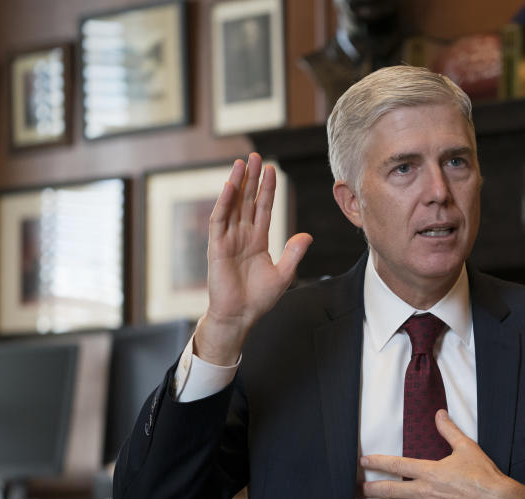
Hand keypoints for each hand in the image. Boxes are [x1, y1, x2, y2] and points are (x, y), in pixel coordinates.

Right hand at [194, 153, 312, 364]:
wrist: (240, 316)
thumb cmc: (259, 299)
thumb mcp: (284, 274)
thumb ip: (294, 253)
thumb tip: (307, 235)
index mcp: (257, 241)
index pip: (263, 208)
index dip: (268, 190)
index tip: (272, 170)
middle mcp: (242, 236)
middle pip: (248, 201)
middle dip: (252, 179)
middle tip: (256, 156)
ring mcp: (228, 240)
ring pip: (233, 205)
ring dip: (237, 184)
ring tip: (242, 163)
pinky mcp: (216, 247)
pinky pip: (219, 220)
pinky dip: (223, 203)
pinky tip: (229, 186)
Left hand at [360, 410, 524, 498]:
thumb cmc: (483, 474)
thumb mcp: (466, 447)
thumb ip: (449, 430)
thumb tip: (439, 413)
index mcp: (429, 471)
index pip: (397, 465)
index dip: (378, 463)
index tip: (363, 462)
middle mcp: (424, 491)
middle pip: (390, 489)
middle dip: (372, 488)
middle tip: (358, 488)